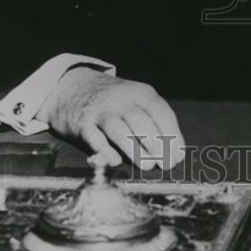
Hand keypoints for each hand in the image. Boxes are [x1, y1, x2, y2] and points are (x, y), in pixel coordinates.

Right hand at [37, 67, 184, 168]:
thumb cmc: (112, 100)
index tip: (178, 155)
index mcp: (140, 93)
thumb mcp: (135, 99)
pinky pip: (94, 138)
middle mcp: (122, 99)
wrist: (72, 84)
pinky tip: (116, 161)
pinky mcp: (82, 123)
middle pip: (142, 121)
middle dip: (157, 144)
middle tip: (166, 164)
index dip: (173, 135)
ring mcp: (101, 110)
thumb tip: (174, 151)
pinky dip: (105, 150)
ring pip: (120, 130)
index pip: (161, 112)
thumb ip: (152, 120)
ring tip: (148, 166)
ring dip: (135, 150)